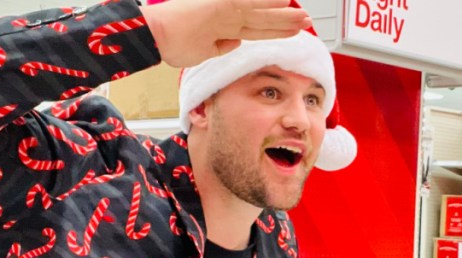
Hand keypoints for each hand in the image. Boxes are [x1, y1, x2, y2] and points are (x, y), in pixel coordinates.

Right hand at [141, 0, 311, 67]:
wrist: (154, 33)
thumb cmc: (171, 39)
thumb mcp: (202, 49)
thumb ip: (220, 46)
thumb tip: (235, 43)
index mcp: (224, 26)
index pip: (255, 27)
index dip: (274, 27)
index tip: (290, 28)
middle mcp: (227, 17)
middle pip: (263, 20)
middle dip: (286, 21)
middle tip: (306, 21)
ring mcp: (225, 11)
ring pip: (261, 13)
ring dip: (283, 15)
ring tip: (303, 16)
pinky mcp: (221, 5)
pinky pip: (249, 3)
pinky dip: (266, 3)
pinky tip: (283, 0)